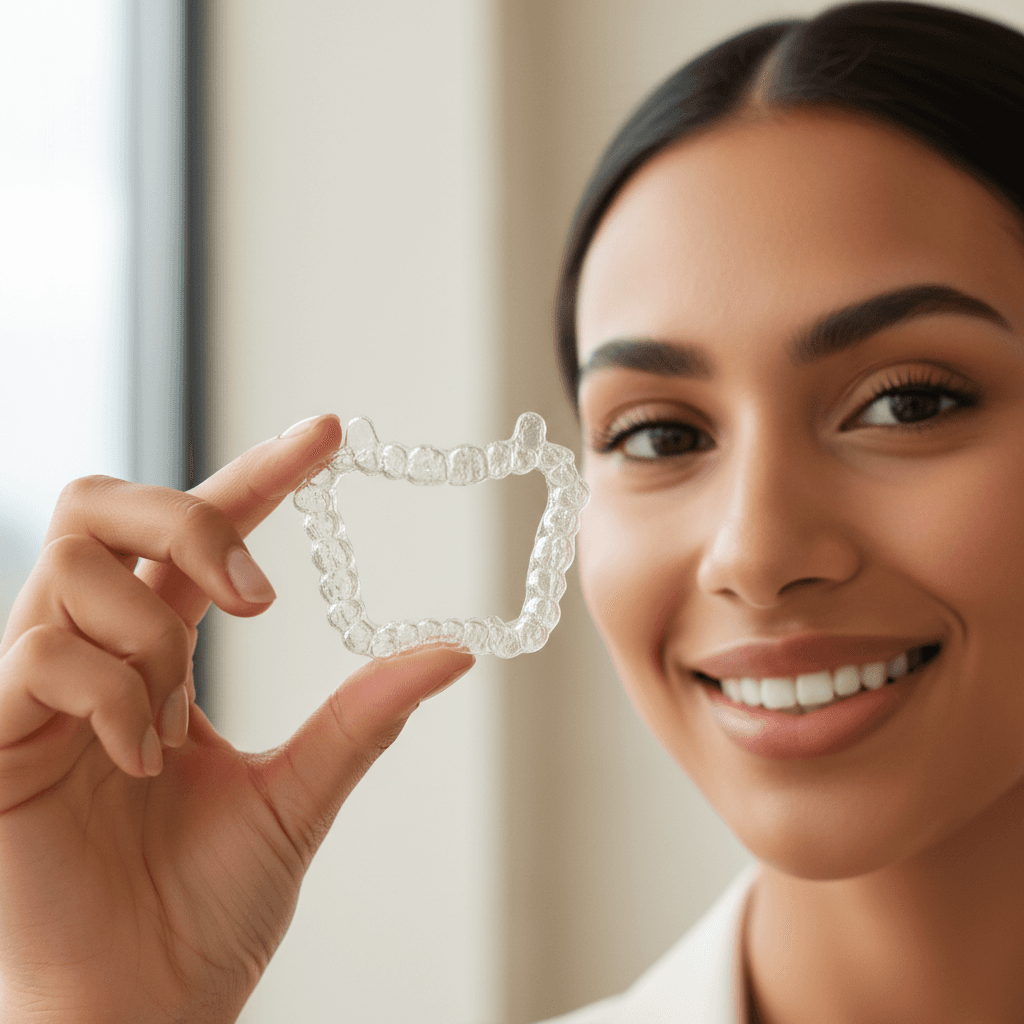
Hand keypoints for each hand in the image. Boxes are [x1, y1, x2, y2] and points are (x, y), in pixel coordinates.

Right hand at [0, 415, 473, 1022]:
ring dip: (150, 631)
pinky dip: (111, 693)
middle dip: (189, 519)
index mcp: (159, 654)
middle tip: (255, 592)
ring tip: (173, 724)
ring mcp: (34, 688)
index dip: (261, 474)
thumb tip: (451, 651)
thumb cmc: (205, 909)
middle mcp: (93, 651)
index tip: (330, 435)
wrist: (142, 1008)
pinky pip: (42, 654)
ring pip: (75, 569)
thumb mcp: (298, 795)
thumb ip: (362, 717)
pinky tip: (139, 759)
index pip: (201, 533)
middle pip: (106, 505)